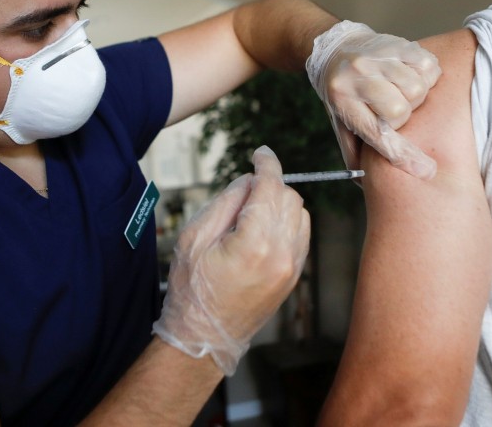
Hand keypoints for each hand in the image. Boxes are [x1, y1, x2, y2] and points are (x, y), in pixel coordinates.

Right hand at [152, 146, 309, 375]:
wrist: (204, 337)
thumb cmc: (191, 290)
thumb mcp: (193, 237)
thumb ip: (225, 202)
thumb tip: (248, 181)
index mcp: (255, 243)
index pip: (271, 187)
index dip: (266, 163)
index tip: (261, 153)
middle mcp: (282, 254)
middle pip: (289, 197)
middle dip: (269, 186)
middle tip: (241, 196)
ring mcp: (292, 268)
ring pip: (300, 214)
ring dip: (279, 204)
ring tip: (248, 217)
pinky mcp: (293, 277)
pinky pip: (301, 235)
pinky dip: (286, 223)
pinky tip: (261, 230)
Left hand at [306, 21, 440, 178]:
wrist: (336, 49)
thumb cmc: (343, 94)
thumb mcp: (339, 122)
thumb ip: (354, 152)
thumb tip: (366, 185)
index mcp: (343, 102)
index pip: (378, 134)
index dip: (403, 156)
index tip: (425, 171)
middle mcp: (357, 78)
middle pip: (400, 109)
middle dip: (403, 114)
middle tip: (396, 108)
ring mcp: (376, 57)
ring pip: (416, 87)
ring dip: (416, 94)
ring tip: (403, 91)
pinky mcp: (395, 43)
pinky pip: (427, 64)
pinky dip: (426, 74)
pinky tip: (412, 74)